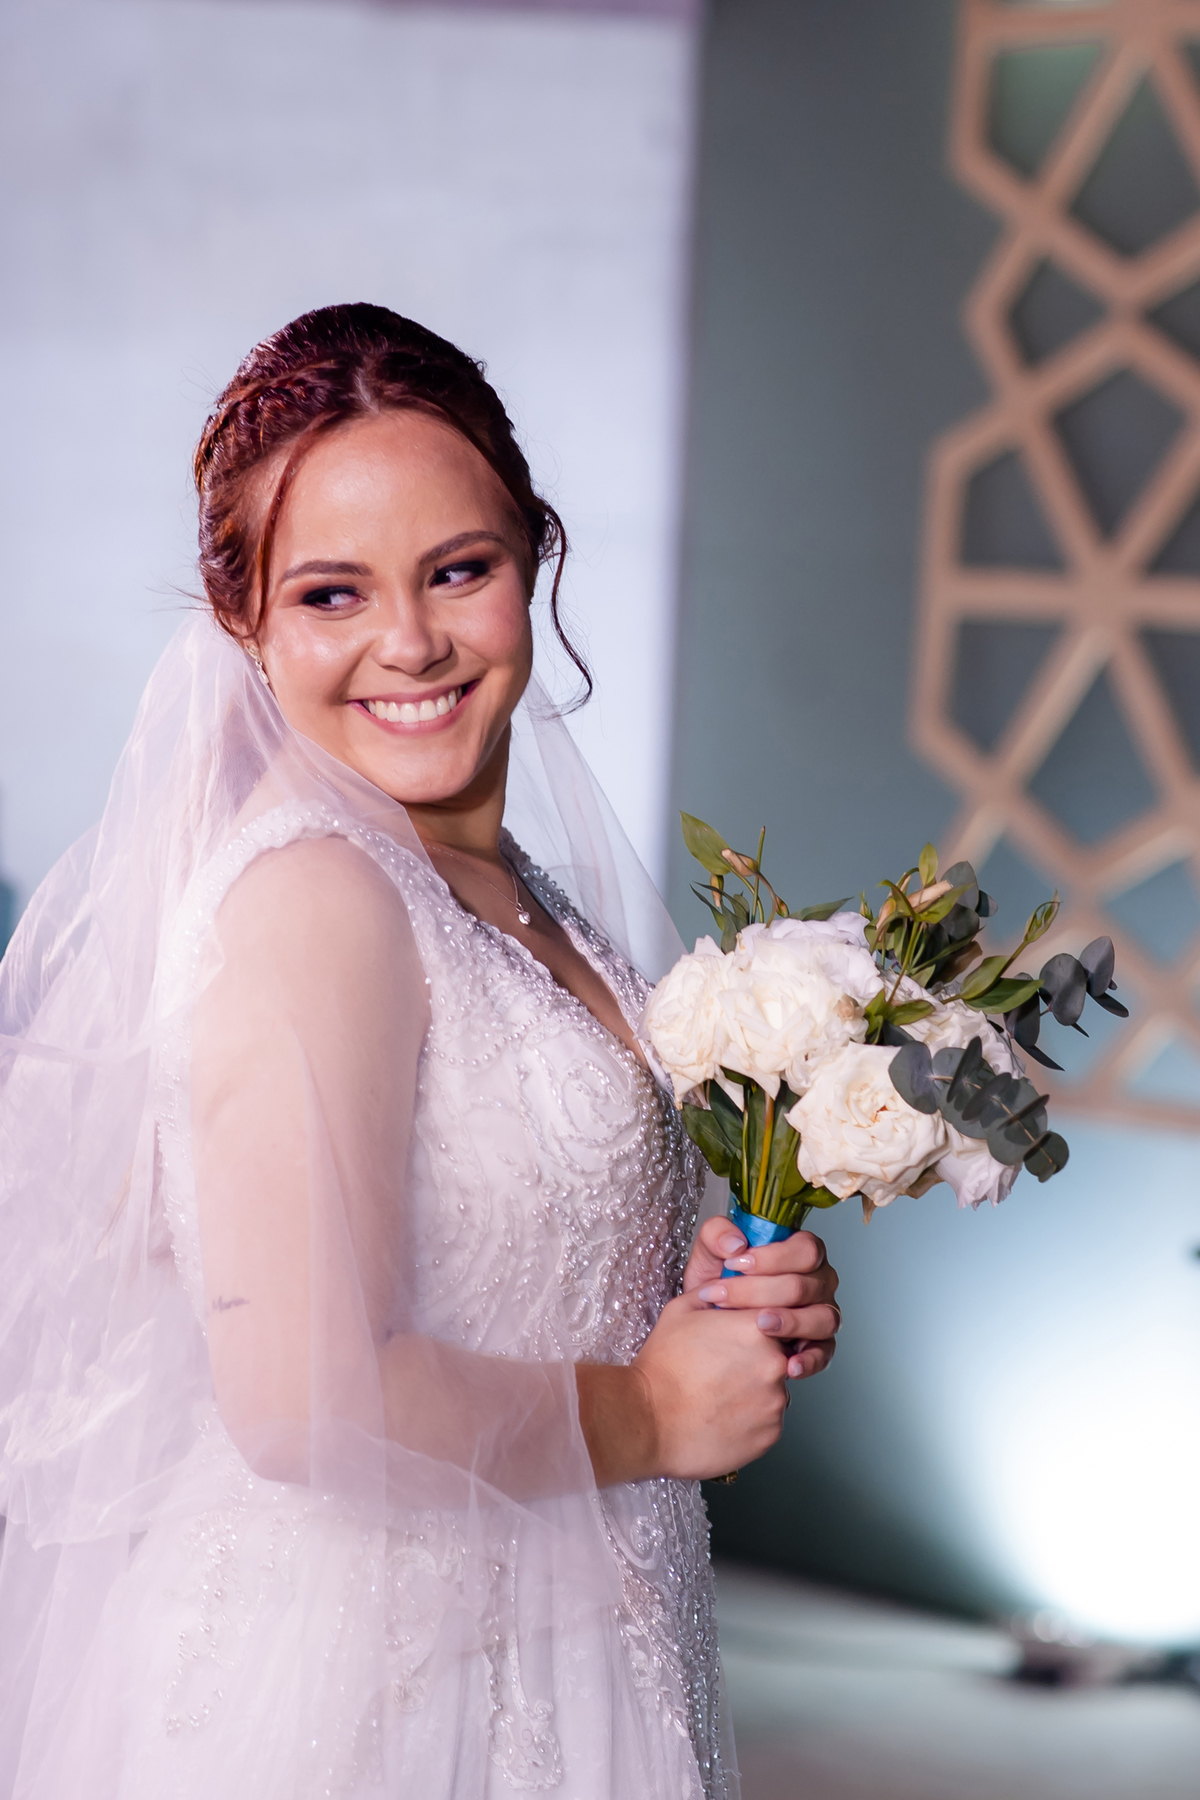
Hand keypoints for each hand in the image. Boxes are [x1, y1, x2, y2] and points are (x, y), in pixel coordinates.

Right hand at [630, 1291, 791, 1479]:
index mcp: (757, 1328)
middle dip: (757, 1362)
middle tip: (724, 1371)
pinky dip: (751, 1420)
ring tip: (720, 1396)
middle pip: (779, 1357)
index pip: (775, 1320)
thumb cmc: (662, 1368)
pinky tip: (723, 1416)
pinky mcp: (771, 1434)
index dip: (757, 1330)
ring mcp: (775, 1401)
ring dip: (755, 1392)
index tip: (739, 1340)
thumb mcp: (680, 1311)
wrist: (649, 1420)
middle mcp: (774, 1363)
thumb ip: (712, 1294)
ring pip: (774, 1391)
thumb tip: (724, 1288)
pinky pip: (768, 1422)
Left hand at [682, 1214, 840, 1380]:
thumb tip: (736, 1243)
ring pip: (822, 1317)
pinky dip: (808, 1360)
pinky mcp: (819, 1346)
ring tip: (761, 1326)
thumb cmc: (718, 1284)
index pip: (804, 1249)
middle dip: (761, 1292)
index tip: (736, 1264)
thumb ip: (716, 1234)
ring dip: (791, 1322)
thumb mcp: (709, 1254)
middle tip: (725, 1298)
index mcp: (800, 1253)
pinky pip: (823, 1354)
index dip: (771, 1257)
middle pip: (804, 1285)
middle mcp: (818, 1282)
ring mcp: (821, 1314)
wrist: (708, 1326)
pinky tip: (788, 1364)